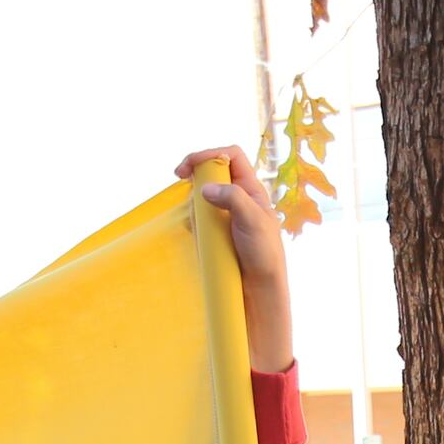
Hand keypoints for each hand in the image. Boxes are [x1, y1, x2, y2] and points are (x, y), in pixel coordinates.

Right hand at [178, 145, 296, 377]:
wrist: (260, 289)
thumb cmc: (264, 254)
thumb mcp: (253, 221)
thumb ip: (232, 199)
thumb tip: (206, 189)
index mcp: (252, 189)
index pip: (231, 156)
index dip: (209, 154)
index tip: (188, 167)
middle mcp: (239, 197)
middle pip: (213, 171)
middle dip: (196, 174)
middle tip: (180, 178)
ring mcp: (226, 214)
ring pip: (203, 194)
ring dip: (195, 201)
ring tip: (200, 220)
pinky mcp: (216, 231)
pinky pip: (199, 217)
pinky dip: (194, 219)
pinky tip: (198, 234)